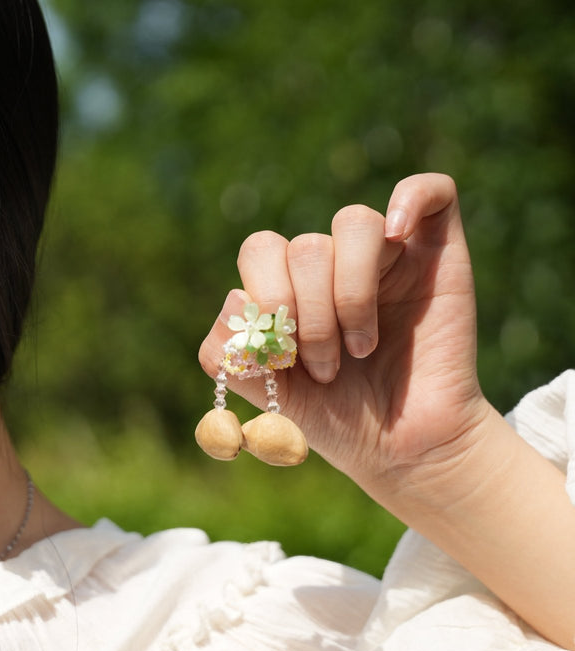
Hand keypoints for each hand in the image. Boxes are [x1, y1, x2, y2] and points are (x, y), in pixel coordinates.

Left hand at [199, 173, 494, 498]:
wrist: (405, 447)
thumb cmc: (337, 417)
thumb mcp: (267, 396)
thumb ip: (228, 355)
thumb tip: (235, 295)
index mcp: (286, 284)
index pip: (260, 251)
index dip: (268, 300)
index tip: (286, 361)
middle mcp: (331, 263)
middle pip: (303, 245)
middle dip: (308, 312)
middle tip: (324, 367)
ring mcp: (385, 253)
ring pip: (353, 223)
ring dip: (352, 295)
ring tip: (361, 349)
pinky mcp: (436, 251)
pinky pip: (429, 190)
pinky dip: (411, 199)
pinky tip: (399, 238)